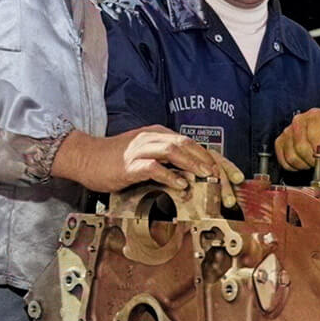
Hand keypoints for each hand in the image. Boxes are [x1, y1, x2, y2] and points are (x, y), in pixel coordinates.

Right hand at [53, 127, 245, 205]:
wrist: (85, 157)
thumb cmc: (115, 160)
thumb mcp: (146, 156)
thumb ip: (167, 162)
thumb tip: (192, 176)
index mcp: (160, 135)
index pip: (195, 144)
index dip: (218, 159)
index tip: (235, 176)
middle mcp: (153, 138)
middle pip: (189, 145)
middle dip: (210, 162)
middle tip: (225, 181)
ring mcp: (141, 149)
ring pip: (174, 150)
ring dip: (194, 164)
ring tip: (208, 177)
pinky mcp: (129, 164)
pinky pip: (153, 168)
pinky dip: (169, 176)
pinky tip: (180, 185)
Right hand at [275, 108, 319, 170]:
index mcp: (316, 116)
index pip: (314, 138)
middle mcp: (299, 120)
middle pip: (301, 148)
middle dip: (312, 161)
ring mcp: (287, 131)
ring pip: (291, 157)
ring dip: (304, 165)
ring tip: (312, 161)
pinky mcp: (279, 142)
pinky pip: (284, 162)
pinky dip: (294, 167)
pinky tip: (303, 162)